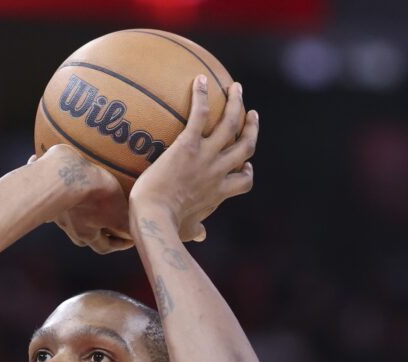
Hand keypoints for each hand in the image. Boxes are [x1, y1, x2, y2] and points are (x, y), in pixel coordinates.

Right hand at [33, 146, 133, 253]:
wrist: (60, 174)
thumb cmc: (92, 195)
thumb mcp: (117, 212)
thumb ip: (125, 226)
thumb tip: (135, 236)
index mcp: (86, 234)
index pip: (105, 247)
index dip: (120, 244)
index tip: (131, 240)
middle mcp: (69, 226)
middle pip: (86, 236)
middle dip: (99, 232)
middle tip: (111, 224)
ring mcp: (56, 210)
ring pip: (72, 217)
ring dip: (83, 214)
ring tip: (92, 203)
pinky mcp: (48, 193)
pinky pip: (59, 198)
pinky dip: (67, 196)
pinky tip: (70, 185)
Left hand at [129, 77, 257, 240]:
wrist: (156, 219)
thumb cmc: (165, 228)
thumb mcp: (185, 231)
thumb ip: (195, 230)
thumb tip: (200, 237)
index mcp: (219, 193)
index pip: (243, 181)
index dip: (247, 170)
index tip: (246, 164)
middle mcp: (219, 172)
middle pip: (246, 147)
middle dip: (251, 129)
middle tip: (252, 115)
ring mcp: (206, 157)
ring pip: (231, 125)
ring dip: (236, 104)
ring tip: (236, 88)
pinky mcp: (189, 145)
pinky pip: (200, 115)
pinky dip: (202, 96)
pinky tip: (199, 79)